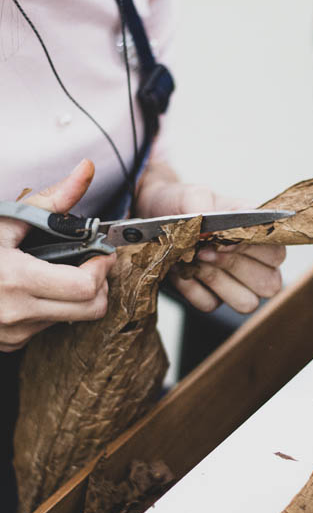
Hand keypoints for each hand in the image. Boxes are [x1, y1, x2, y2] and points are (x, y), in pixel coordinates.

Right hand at [0, 160, 115, 351]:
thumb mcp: (4, 219)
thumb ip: (52, 200)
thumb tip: (86, 169)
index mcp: (15, 279)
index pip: (85, 287)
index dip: (101, 268)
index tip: (101, 252)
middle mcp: (15, 313)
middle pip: (90, 310)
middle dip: (100, 285)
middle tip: (92, 264)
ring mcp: (12, 333)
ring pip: (70, 319)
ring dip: (75, 297)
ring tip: (57, 271)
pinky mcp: (9, 343)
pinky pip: (47, 327)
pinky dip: (51, 308)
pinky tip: (34, 288)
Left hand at [139, 176, 285, 313]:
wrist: (154, 216)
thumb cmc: (183, 204)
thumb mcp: (194, 196)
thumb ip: (210, 206)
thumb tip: (228, 228)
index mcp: (260, 234)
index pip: (277, 252)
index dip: (254, 249)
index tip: (224, 240)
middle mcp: (255, 263)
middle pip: (269, 283)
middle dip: (233, 266)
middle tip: (203, 250)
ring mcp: (235, 284)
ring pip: (246, 302)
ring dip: (216, 281)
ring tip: (194, 258)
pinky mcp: (211, 298)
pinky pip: (210, 304)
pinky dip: (191, 288)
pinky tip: (180, 269)